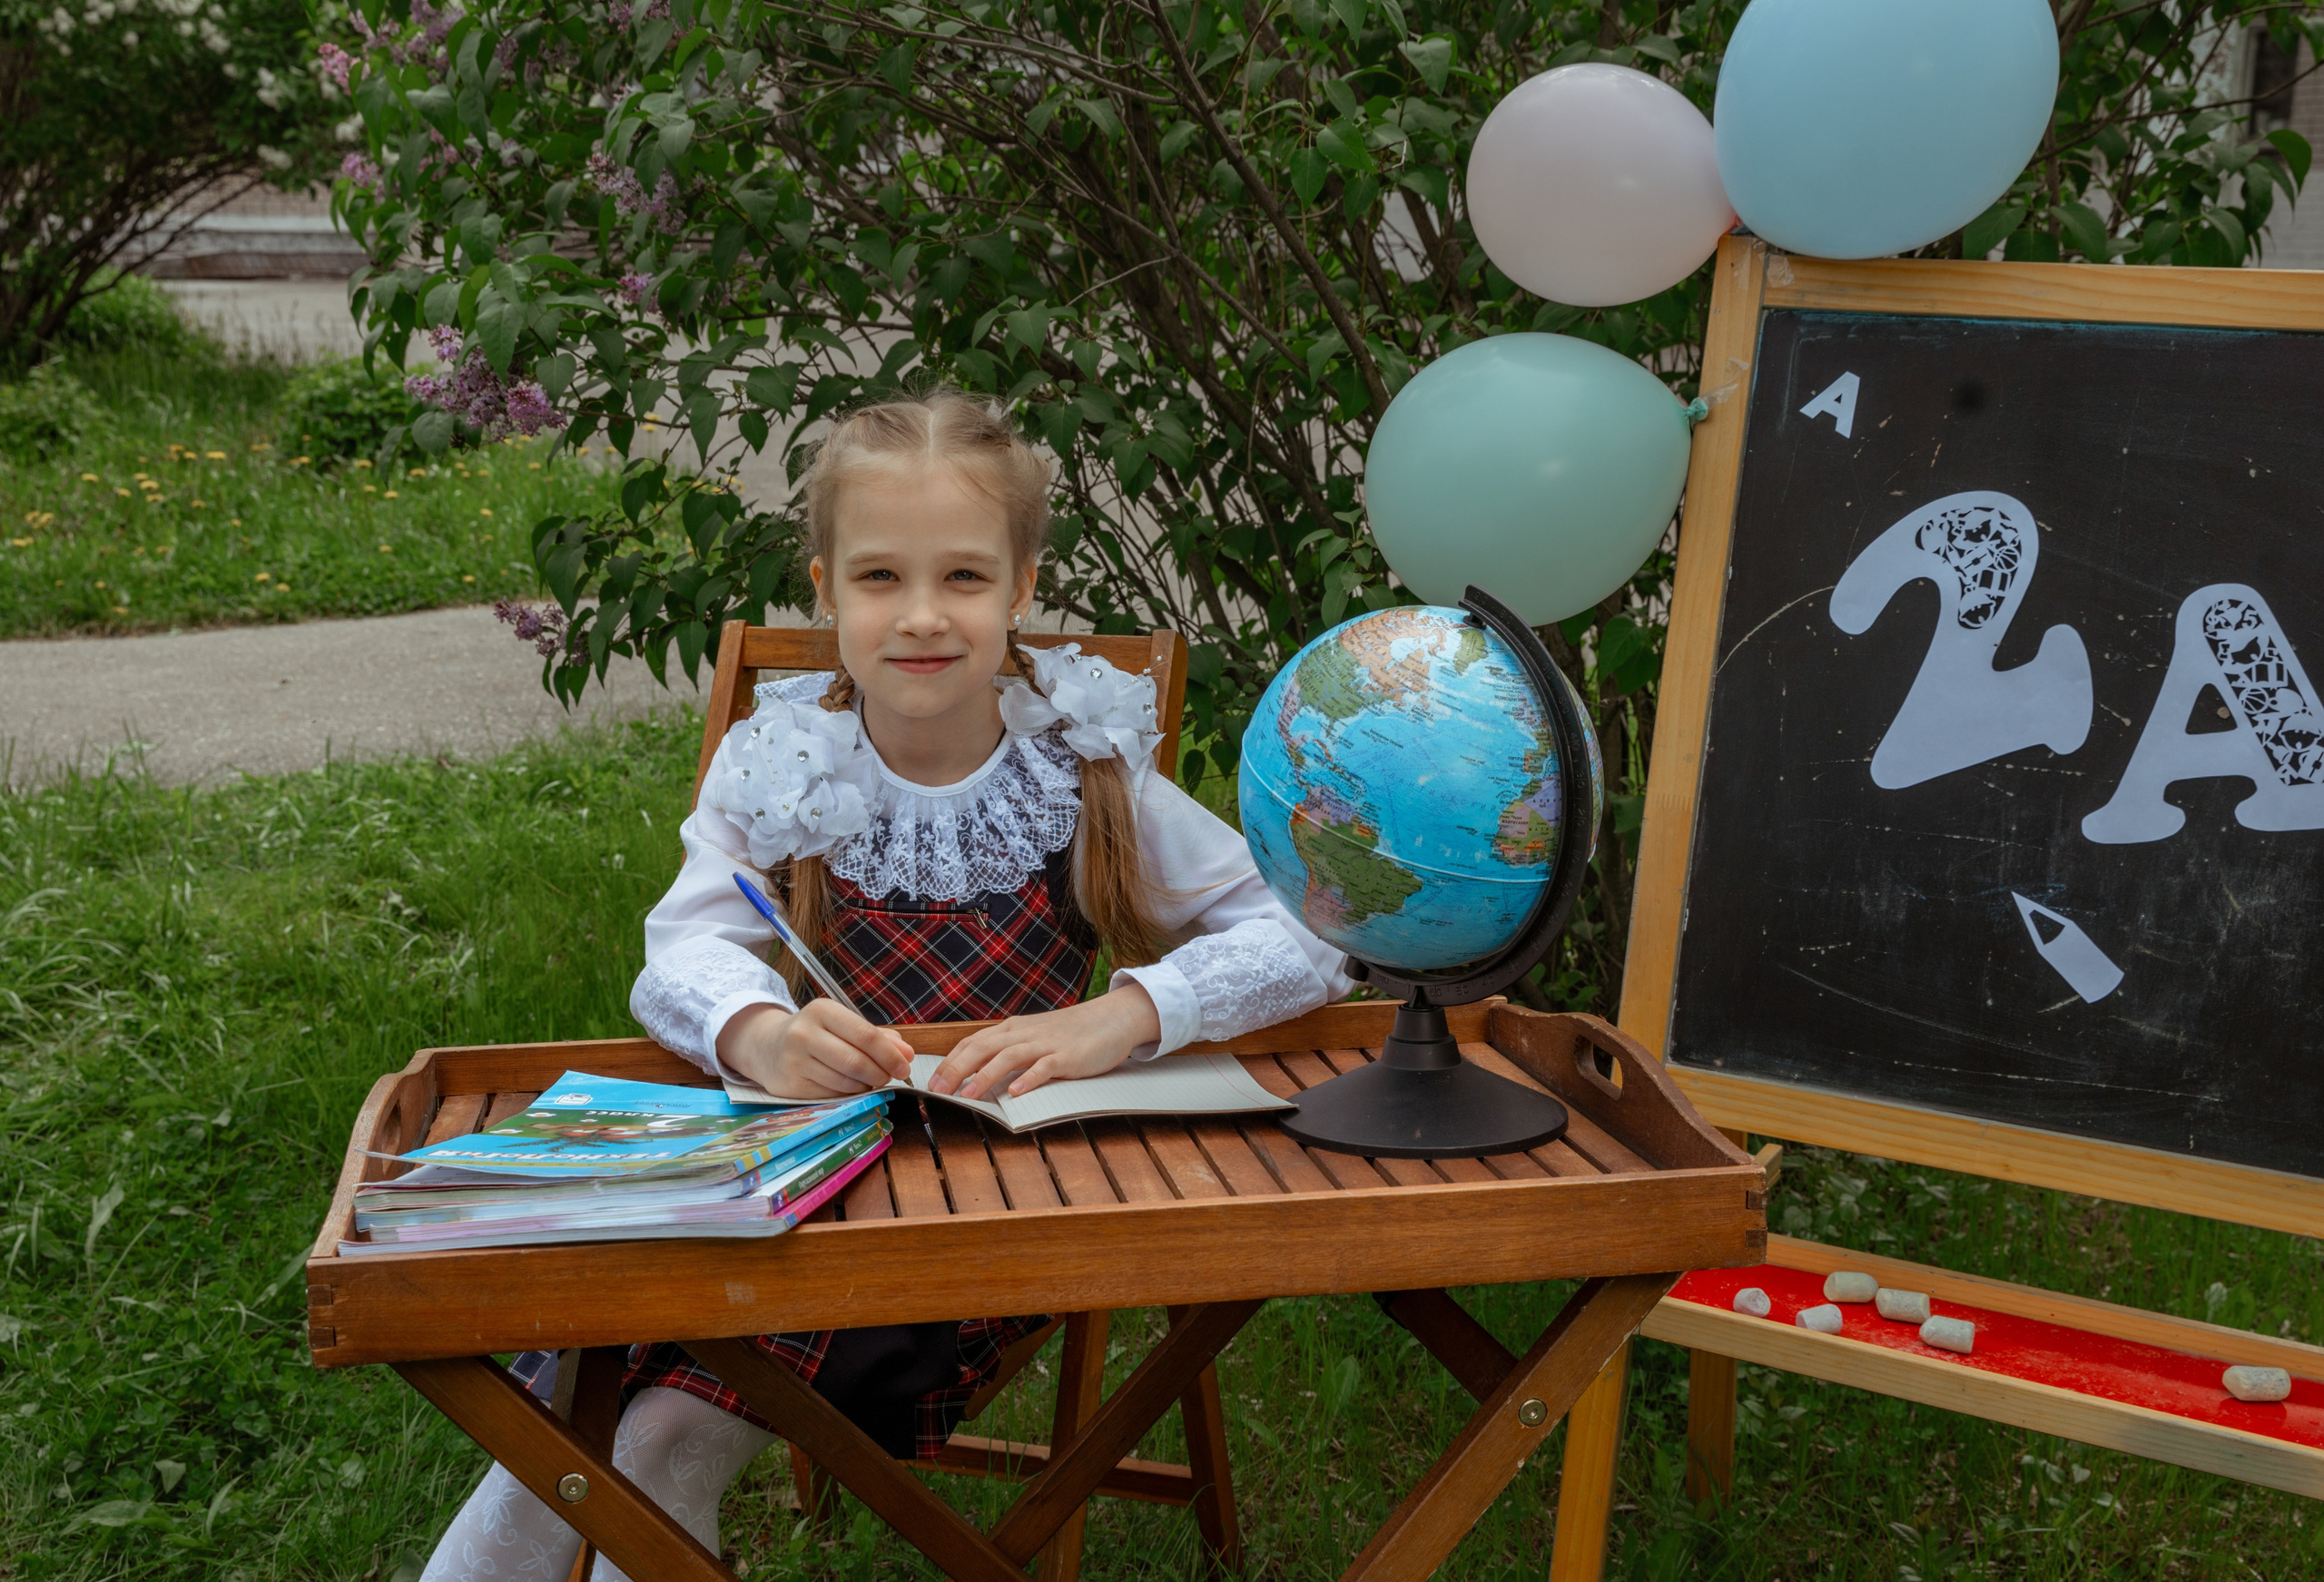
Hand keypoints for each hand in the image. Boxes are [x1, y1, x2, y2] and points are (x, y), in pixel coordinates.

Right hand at [717, 1000, 913, 1099]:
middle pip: (855, 1061)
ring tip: (870, 1081)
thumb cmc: (815, 1035)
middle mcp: (804, 1033)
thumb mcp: (843, 1026)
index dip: (890, 1054)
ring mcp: (794, 1061)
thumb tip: (907, 1054)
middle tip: (890, 1078)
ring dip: (866, 1086)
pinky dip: (848, 1095)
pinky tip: (850, 1088)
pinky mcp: (790, 1085)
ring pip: (845, 1082)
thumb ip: (878, 1037)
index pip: (865, 1034)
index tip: (905, 1067)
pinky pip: (831, 1095)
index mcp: (822, 1011)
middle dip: (880, 1074)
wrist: (766, 1047)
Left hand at [927, 983, 1162, 1099]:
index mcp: (1011, 1030)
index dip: (949, 1062)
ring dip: (985, 1075)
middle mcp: (1023, 1034)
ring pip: (1008, 1057)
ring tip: (968, 1094)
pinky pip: (1044, 1068)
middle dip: (956, 1069)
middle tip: (938, 1089)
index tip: (930, 1081)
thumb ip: (1008, 1051)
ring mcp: (1045, 1044)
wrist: (1111, 1018)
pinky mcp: (1067, 1056)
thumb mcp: (1032, 1037)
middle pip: (982, 1048)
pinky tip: (1016, 1092)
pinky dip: (1028, 1079)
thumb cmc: (1069, 1032)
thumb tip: (976, 1073)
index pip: (972, 1043)